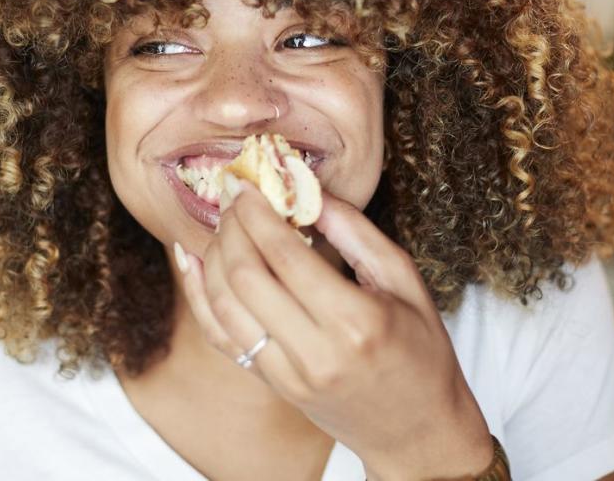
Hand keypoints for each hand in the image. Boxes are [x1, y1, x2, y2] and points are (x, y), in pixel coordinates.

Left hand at [176, 180, 492, 479]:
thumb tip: (308, 190)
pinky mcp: (273, 385)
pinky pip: (221, 337)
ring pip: (224, 306)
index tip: (248, 184)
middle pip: (246, 277)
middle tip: (233, 196)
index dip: (258, 214)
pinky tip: (191, 261)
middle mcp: (315, 353)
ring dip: (214, 257)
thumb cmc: (422, 350)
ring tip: (223, 224)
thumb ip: (356, 233)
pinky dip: (200, 296)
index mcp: (356, 322)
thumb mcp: (405, 282)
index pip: (285, 256)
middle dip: (231, 228)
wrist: (417, 429)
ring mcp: (288, 375)